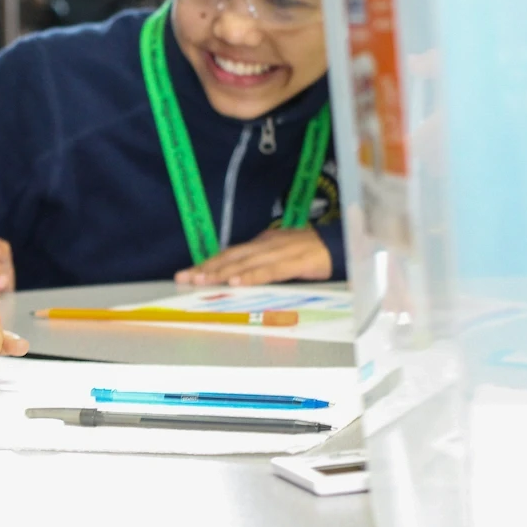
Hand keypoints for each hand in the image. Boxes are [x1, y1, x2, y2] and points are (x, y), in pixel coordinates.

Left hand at [174, 227, 332, 286]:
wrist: (342, 244)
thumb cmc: (310, 252)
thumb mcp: (280, 254)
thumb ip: (261, 262)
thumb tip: (239, 274)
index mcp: (261, 244)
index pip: (229, 254)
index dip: (207, 264)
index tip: (187, 274)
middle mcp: (265, 246)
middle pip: (230, 257)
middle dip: (206, 268)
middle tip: (184, 278)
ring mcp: (279, 252)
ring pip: (245, 263)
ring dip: (222, 273)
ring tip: (202, 281)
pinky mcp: (295, 262)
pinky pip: (270, 271)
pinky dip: (252, 276)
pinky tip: (237, 283)